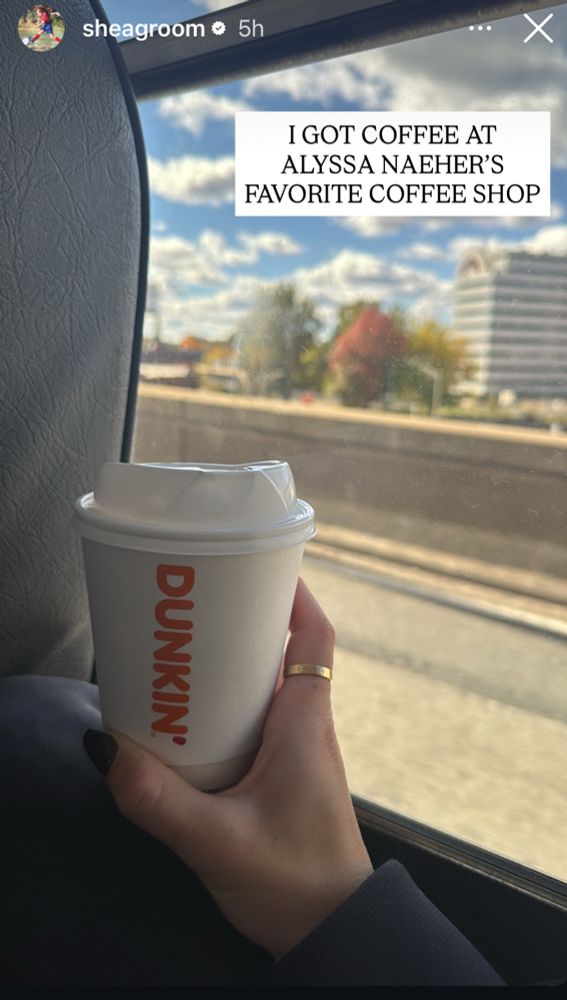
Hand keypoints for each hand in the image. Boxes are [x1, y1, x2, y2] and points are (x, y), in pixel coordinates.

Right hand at [85, 578, 372, 959]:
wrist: (335, 933)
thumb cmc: (297, 883)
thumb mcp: (219, 841)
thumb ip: (160, 802)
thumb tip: (106, 751)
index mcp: (306, 722)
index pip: (315, 636)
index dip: (295, 593)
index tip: (259, 565)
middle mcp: (306, 727)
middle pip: (281, 653)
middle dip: (240, 626)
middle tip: (192, 611)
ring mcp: (296, 753)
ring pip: (265, 689)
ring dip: (228, 669)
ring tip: (178, 658)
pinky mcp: (282, 778)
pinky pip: (254, 724)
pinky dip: (225, 710)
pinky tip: (185, 724)